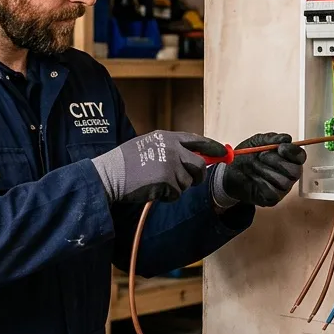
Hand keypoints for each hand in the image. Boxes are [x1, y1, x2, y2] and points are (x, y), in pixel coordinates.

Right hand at [92, 131, 226, 203]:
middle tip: (191, 181)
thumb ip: (169, 148)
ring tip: (157, 183)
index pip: (197, 140)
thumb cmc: (125, 162)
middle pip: (199, 165)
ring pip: (187, 182)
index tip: (223, 152)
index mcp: (167, 137)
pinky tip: (153, 190)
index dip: (212, 147)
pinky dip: (167, 196)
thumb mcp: (147, 144)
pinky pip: (176, 194)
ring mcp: (171, 165)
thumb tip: (192, 157)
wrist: (110, 174)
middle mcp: (172, 149)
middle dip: (197, 176)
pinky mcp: (167, 181)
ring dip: (176, 187)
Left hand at [215, 133, 305, 207]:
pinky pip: (273, 192)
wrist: (230, 171)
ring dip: (266, 172)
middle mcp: (288, 174)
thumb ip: (271, 138)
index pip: (300, 156)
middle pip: (295, 171)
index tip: (281, 148)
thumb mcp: (257, 142)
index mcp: (288, 159)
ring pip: (284, 182)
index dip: (293, 152)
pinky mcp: (272, 199)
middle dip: (277, 162)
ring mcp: (282, 188)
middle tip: (261, 156)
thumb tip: (285, 138)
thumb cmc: (246, 156)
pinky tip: (253, 178)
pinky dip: (261, 183)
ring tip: (254, 166)